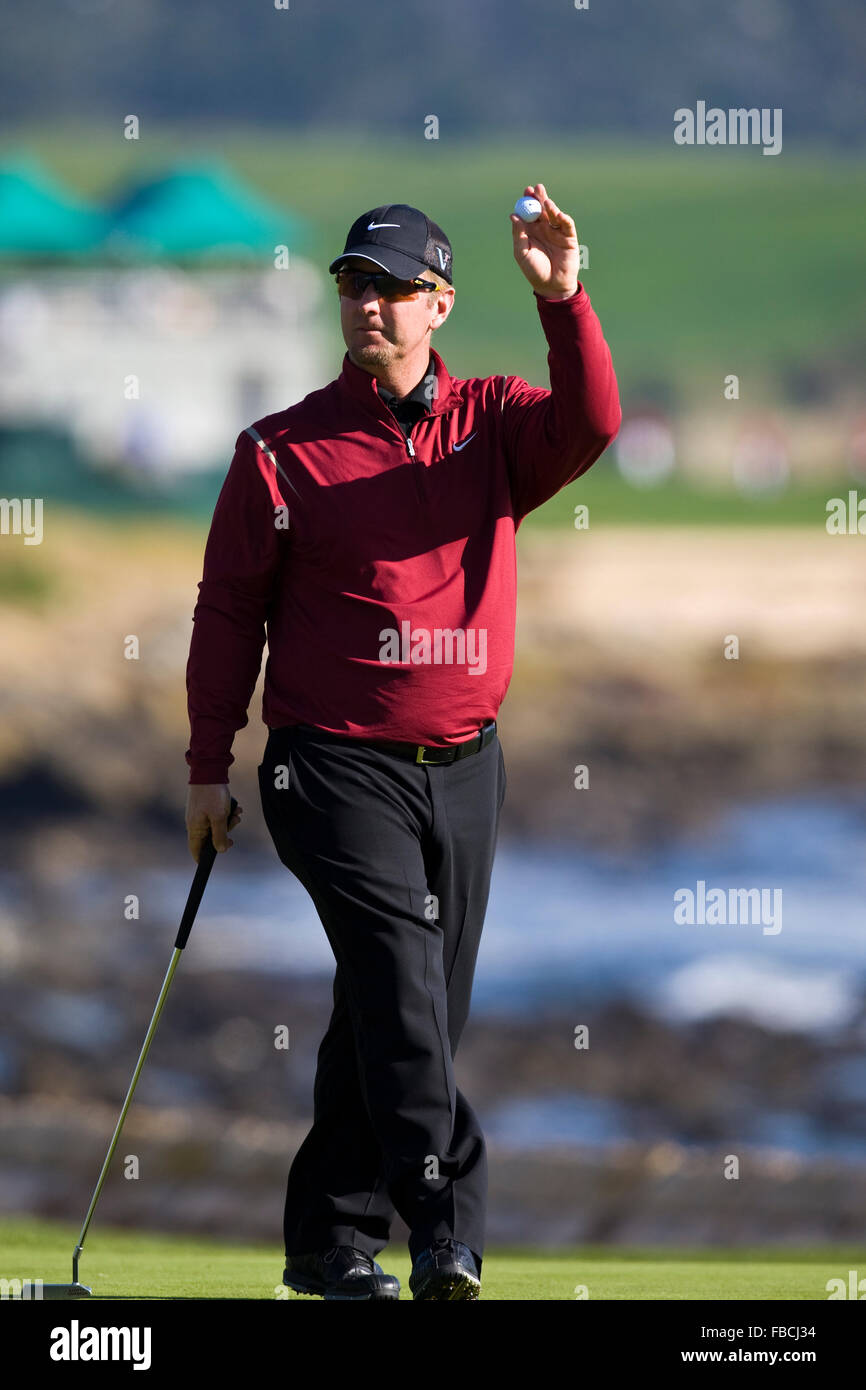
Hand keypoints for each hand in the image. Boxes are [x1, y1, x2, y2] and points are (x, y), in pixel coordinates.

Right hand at [186, 784, 242, 862]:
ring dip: (229, 822)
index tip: (212, 860)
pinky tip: (236, 808)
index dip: (203, 858)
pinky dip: (227, 813)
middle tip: (234, 825)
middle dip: (225, 833)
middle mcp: (195, 823)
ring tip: (237, 813)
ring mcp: (200, 814)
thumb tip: (220, 850)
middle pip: (210, 838)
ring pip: (216, 826)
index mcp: (195, 828)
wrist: (210, 771)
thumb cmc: (212, 795)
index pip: (195, 850)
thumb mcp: (219, 817)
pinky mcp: (206, 807)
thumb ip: (219, 835)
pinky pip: (217, 815)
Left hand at [510, 182, 579, 298]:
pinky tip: (559, 215)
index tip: (526, 192)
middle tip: (537, 188)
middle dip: (540, 198)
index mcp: (531, 231)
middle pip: (542, 209)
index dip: (528, 201)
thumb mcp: (522, 253)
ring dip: (551, 207)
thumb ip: (518, 235)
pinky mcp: (569, 238)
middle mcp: (544, 229)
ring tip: (546, 203)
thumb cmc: (534, 271)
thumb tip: (514, 216)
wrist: (551, 286)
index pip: (529, 212)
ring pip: (554, 214)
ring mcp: (557, 232)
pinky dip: (564, 218)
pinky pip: (567, 225)